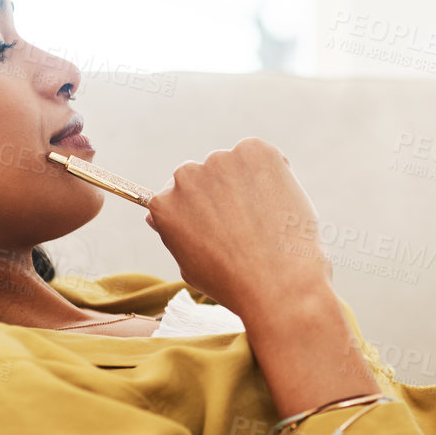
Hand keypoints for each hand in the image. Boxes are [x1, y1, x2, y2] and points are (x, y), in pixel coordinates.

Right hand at [144, 137, 333, 319]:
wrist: (279, 283)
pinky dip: (272, 172)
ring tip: (266, 220)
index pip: (179, 196)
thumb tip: (155, 214)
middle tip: (248, 225)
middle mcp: (185, 176)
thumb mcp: (190, 266)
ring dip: (247, 183)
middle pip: (204, 177)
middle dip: (223, 194)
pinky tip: (280, 203)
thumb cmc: (235, 284)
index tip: (222, 229)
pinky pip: (261, 156)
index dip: (204, 213)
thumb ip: (173, 234)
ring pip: (233, 165)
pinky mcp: (254, 150)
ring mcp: (219, 160)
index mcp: (164, 204)